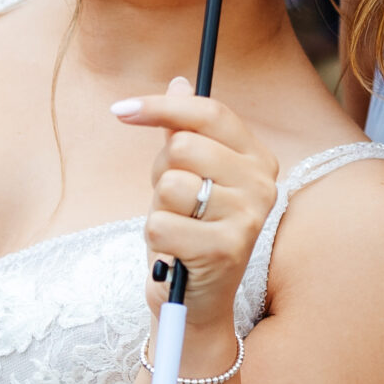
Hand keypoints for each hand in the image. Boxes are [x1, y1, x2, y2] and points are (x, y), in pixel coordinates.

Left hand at [113, 78, 279, 333]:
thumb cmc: (190, 232)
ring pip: (171, 184)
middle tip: (170, 201)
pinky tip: (174, 252)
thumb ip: (185, 130)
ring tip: (176, 228)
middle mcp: (263, 183)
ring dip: (158, 208)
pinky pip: (161, 223)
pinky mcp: (228, 250)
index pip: (210, 113)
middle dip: (161, 171)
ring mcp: (249, 217)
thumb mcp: (187, 176)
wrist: (196, 302)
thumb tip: (178, 82)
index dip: (162, 107)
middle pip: (184, 146)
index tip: (120, 110)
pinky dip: (155, 238)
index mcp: (258, 158)